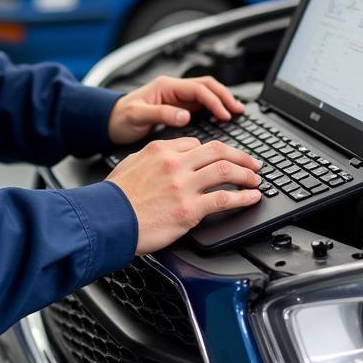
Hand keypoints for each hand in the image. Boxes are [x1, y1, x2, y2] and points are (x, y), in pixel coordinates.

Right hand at [106, 137, 261, 253]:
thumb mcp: (131, 164)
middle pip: (217, 151)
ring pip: (225, 170)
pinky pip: (224, 199)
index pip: (196, 144)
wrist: (107, 219)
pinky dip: (243, 197)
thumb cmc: (114, 197)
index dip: (214, 152)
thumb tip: (169, 156)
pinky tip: (252, 198)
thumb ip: (153, 157)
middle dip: (240, 156)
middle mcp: (175, 163)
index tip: (223, 159)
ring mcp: (184, 185)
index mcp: (161, 149)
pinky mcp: (189, 209)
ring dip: (246, 174)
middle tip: (252, 163)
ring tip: (256, 179)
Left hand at [107, 75, 244, 146]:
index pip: (197, 89)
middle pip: (206, 86)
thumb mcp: (137, 116)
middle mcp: (173, 89)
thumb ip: (160, 114)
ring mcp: (177, 97)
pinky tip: (223, 116)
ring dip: (222, 100)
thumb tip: (185, 116)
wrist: (110, 122)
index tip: (225, 114)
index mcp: (166, 86)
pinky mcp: (178, 107)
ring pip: (206, 93)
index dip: (214, 101)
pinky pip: (201, 104)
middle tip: (238, 110)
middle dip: (224, 96)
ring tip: (237, 111)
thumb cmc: (121, 118)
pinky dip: (214, 107)